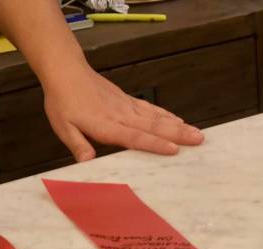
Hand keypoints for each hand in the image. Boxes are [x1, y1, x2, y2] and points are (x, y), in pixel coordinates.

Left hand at [43, 64, 204, 161]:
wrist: (66, 71)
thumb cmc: (63, 102)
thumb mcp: (63, 127)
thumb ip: (77, 145)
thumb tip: (87, 162)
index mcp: (106, 125)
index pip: (134, 137)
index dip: (155, 144)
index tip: (174, 150)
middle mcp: (121, 115)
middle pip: (153, 127)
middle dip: (178, 135)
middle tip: (199, 141)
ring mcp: (126, 106)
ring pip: (156, 118)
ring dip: (178, 126)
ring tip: (197, 133)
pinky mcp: (127, 101)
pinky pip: (150, 109)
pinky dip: (166, 115)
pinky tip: (178, 120)